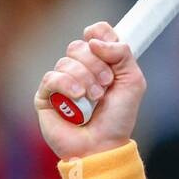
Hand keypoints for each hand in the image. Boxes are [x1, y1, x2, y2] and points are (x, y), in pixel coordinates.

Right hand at [34, 22, 146, 159]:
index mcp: (101, 61)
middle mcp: (80, 68)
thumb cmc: (118, 117)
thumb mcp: (132, 82)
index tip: (106, 48)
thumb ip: (122, 54)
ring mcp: (61, 81)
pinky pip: (52, 78)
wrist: (103, 145)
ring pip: (67, 61)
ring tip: (95, 98)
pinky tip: (77, 97)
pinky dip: (67, 85)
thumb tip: (95, 40)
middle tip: (107, 84)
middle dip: (97, 65)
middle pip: (80, 46)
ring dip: (85, 79)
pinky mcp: (45, 96)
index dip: (100, 34)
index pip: (95, 32)